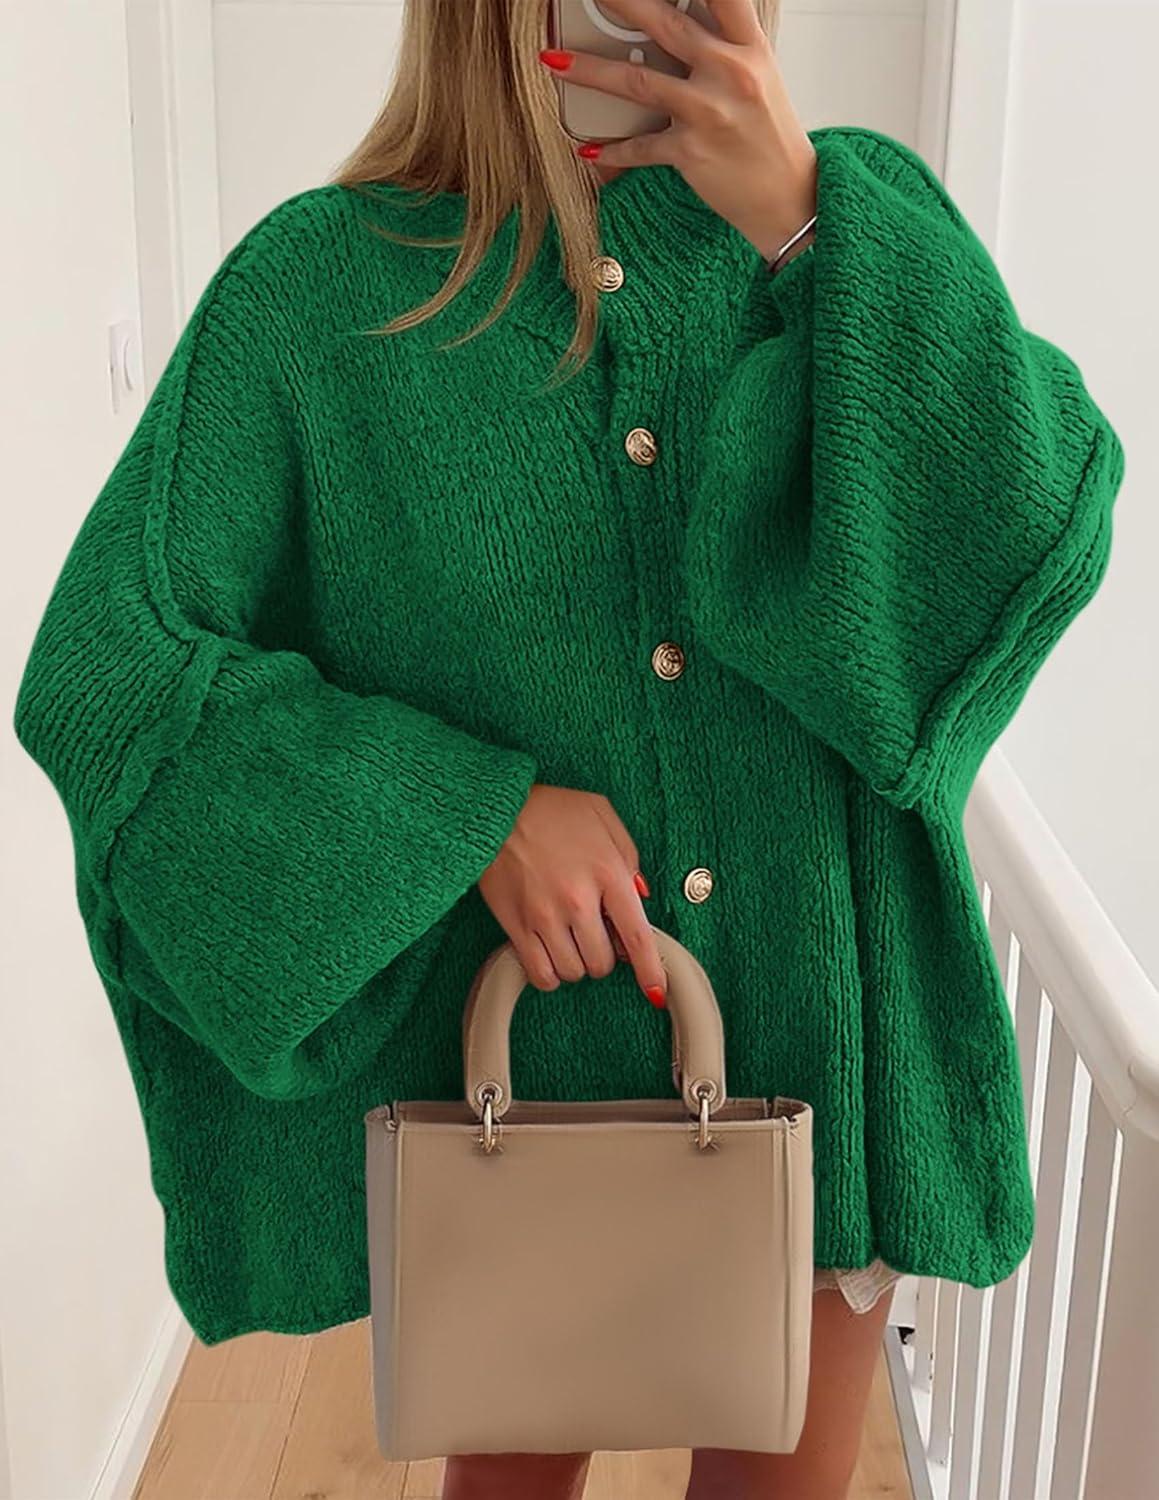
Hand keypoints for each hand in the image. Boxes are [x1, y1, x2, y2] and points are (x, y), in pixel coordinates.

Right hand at [477, 783, 668, 1006]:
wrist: (495, 807)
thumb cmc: (550, 809)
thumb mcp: (601, 815)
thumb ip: (629, 854)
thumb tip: (640, 897)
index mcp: (607, 872)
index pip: (637, 936)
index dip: (650, 970)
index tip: (655, 990)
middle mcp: (577, 899)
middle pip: (603, 962)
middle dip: (605, 955)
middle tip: (596, 935)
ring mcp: (544, 916)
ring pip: (573, 972)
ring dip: (577, 964)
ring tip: (570, 939)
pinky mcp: (515, 926)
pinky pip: (540, 974)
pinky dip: (549, 974)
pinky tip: (550, 954)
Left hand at [538, 0, 816, 262]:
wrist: (790, 199)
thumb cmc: (771, 137)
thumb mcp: (760, 78)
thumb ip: (724, 46)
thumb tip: (679, 24)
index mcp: (750, 48)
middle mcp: (730, 73)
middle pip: (665, 24)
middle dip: (620, 2)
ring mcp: (708, 113)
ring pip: (636, 82)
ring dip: (588, 70)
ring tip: (553, 61)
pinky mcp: (690, 152)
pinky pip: (639, 148)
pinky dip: (611, 150)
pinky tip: (588, 149)